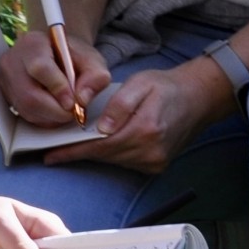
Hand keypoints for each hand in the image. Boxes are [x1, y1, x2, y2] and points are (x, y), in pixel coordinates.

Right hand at [0, 26, 111, 127]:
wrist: (55, 55)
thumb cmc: (73, 56)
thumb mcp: (91, 59)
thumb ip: (95, 76)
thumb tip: (83, 99)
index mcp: (33, 43)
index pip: (40, 68)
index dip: (58, 88)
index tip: (74, 102)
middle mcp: (12, 61)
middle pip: (29, 95)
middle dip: (56, 110)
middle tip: (74, 112)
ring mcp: (5, 79)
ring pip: (26, 109)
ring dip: (51, 117)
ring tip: (66, 110)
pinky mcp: (6, 95)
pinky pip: (24, 115)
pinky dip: (43, 119)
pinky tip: (55, 111)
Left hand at [51, 58, 230, 174]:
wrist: (198, 98)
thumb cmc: (166, 86)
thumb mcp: (140, 83)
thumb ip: (119, 104)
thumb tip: (101, 128)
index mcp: (145, 130)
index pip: (100, 146)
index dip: (72, 152)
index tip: (49, 156)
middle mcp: (150, 152)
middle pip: (104, 156)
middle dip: (79, 152)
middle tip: (54, 150)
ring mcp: (155, 162)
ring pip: (114, 161)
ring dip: (95, 153)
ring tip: (74, 145)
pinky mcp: (157, 166)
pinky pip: (126, 162)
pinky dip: (112, 154)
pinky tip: (103, 144)